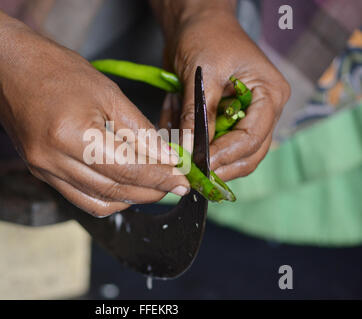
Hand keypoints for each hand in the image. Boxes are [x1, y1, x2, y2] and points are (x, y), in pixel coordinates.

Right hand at [0, 29, 188, 215]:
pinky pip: (80, 198)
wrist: (8, 68)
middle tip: (175, 185)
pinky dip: (107, 198)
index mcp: (72, 135)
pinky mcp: (40, 174)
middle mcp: (53, 161)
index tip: (182, 178)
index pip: (128, 169)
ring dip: (131, 199)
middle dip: (151, 191)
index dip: (160, 177)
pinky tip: (124, 187)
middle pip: (114, 191)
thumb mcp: (108, 93)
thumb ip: (139, 130)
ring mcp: (43, 171)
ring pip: (97, 202)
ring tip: (154, 187)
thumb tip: (166, 156)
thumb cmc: (57, 71)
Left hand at [161, 9, 289, 180]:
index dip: (226, 155)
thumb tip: (190, 150)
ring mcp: (244, 117)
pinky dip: (190, 139)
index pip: (253, 137)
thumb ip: (197, 114)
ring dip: (201, 152)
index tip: (199, 165)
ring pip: (230, 154)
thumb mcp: (202, 74)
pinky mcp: (225, 119)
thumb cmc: (206, 36)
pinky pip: (211, 142)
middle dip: (218, 164)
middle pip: (248, 154)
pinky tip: (173, 120)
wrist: (195, 22)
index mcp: (269, 95)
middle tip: (191, 172)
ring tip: (177, 137)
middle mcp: (262, 111)